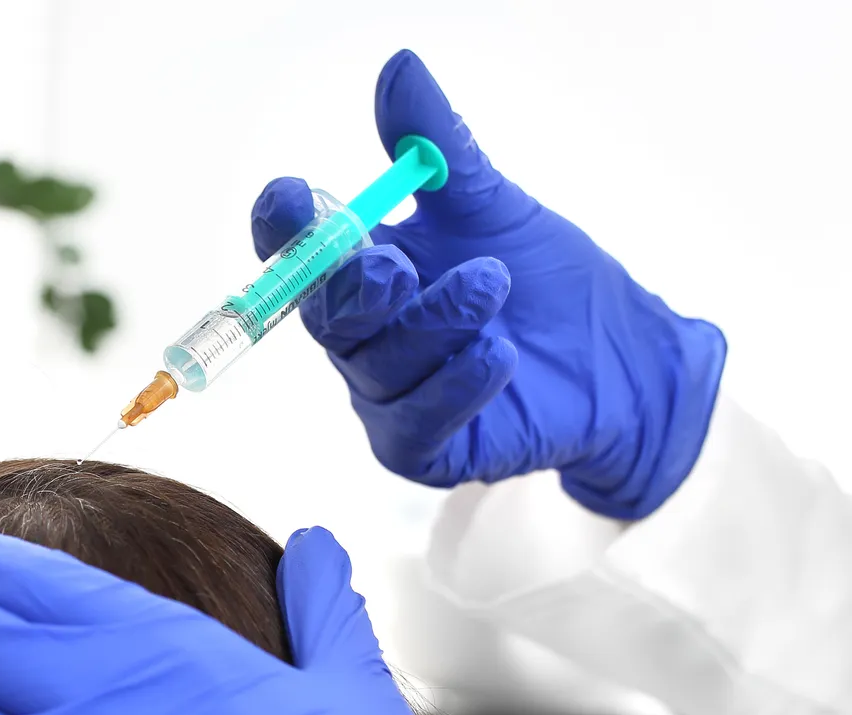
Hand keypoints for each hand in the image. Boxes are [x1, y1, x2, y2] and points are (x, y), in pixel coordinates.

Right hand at [251, 50, 725, 519]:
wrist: (626, 359)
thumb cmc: (552, 283)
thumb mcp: (495, 205)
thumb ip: (439, 148)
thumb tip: (400, 69)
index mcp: (366, 270)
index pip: (298, 252)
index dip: (285, 228)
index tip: (293, 196)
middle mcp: (364, 336)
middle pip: (324, 314)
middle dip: (355, 288)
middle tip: (398, 265)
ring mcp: (388, 396)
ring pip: (375, 365)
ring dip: (431, 324)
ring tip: (493, 288)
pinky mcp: (422, 450)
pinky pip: (413, 422)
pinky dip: (453, 385)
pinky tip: (498, 354)